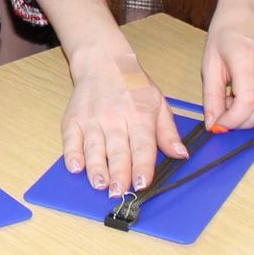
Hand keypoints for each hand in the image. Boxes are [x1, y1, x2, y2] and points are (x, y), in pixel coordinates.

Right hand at [62, 40, 183, 197]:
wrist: (102, 61)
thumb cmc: (133, 85)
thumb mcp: (158, 102)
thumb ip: (168, 132)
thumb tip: (181, 154)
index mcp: (140, 115)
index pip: (142, 145)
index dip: (143, 165)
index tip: (143, 183)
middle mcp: (115, 118)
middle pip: (118, 150)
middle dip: (119, 174)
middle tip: (119, 193)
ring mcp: (92, 119)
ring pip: (94, 148)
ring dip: (96, 169)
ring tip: (100, 185)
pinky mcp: (73, 120)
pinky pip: (71, 139)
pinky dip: (72, 154)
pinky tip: (76, 167)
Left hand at [203, 0, 253, 128]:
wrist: (250, 9)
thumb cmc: (225, 31)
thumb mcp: (210, 61)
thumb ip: (211, 95)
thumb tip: (213, 124)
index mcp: (247, 59)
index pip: (247, 102)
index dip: (232, 120)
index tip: (217, 124)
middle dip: (240, 123)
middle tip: (222, 114)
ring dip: (249, 119)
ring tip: (232, 104)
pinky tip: (243, 99)